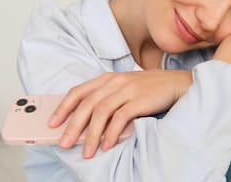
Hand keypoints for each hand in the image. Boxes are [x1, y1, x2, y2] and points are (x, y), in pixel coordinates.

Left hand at [49, 70, 192, 157]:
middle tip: (64, 143)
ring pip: (101, 112)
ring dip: (92, 134)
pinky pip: (121, 117)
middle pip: (87, 104)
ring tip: (86, 152)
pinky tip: (107, 145)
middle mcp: (114, 82)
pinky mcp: (140, 99)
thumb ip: (106, 101)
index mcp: (107, 78)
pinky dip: (112, 133)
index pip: (78, 91)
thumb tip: (84, 125)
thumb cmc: (148, 91)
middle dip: (73, 125)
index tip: (52, 123)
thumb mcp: (124, 90)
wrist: (178, 83)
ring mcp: (127, 89)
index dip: (63, 108)